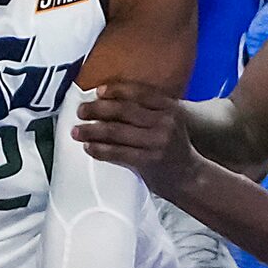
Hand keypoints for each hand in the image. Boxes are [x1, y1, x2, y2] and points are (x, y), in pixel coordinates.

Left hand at [73, 80, 200, 197]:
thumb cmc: (174, 148)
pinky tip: (89, 147)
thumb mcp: (170, 122)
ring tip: (77, 131)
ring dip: (92, 130)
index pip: (139, 92)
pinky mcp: (149, 160)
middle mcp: (164, 122)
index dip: (116, 90)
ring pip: (116, 131)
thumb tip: (111, 102)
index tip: (98, 91)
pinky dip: (100, 149)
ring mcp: (157, 141)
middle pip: (123, 110)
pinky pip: (117, 152)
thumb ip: (150, 110)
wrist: (190, 177)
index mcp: (170, 108)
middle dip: (97, 109)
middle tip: (81, 110)